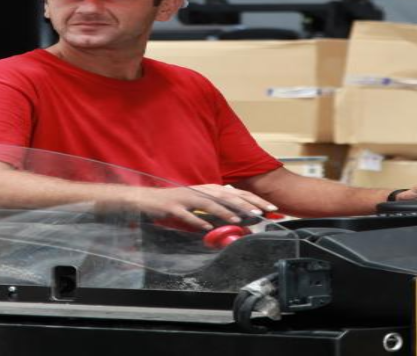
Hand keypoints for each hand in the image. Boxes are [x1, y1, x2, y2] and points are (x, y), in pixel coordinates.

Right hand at [118, 185, 277, 230]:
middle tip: (262, 212)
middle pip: (227, 195)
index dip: (254, 199)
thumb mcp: (199, 202)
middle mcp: (199, 190)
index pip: (236, 192)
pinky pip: (186, 215)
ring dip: (224, 211)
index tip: (269, 207)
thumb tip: (239, 215)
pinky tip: (206, 228)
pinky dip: (197, 221)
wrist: (147, 200)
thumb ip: (217, 206)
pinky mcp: (173, 207)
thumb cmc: (176, 202)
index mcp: (208, 188)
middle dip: (246, 203)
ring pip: (209, 204)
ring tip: (239, 218)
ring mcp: (185, 197)